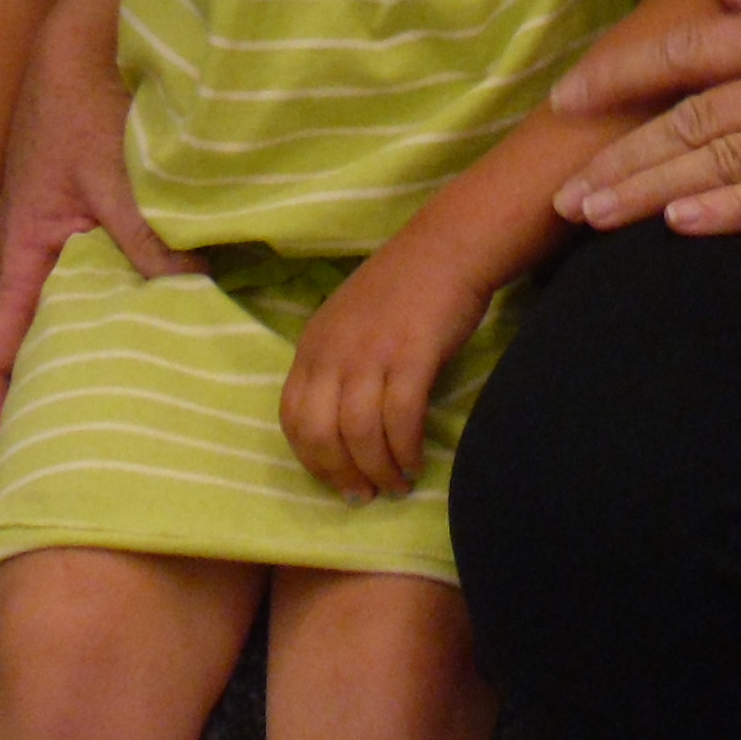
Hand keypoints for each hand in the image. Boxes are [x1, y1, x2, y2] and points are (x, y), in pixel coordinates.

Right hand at [0, 0, 194, 462]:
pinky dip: (72, 329)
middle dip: (15, 411)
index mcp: (17, 253)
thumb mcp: (122, 173)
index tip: (6, 466)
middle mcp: (14, 255)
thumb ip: (151, 236)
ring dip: (44, 372)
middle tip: (49, 466)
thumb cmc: (91, 105)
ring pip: (27, 325)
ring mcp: (32, 240)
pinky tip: (113, 349)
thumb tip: (187, 295)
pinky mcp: (58, 223)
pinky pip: (53, 293)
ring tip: (81, 427)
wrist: (80, 44)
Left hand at [279, 235, 491, 499]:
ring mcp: (371, 353)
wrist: (448, 245)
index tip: (337, 480)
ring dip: (378, 469)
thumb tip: (339, 427)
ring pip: (360, 433)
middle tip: (366, 494)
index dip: (312, 460)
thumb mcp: (348, 323)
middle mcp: (333, 351)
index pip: (292, 418)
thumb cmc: (404, 287)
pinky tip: (417, 461)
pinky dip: (406, 449)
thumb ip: (336, 366)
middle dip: (341, 474)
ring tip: (397, 484)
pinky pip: (401, 419)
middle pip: (320, 433)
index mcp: (313, 345)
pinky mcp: (411, 355)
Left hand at [549, 0, 740, 236]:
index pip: (689, 47)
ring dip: (653, 191)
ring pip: (730, 161)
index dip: (621, 73)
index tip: (566, 98)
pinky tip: (684, 226)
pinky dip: (736, 211)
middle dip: (618, 156)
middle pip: (693, 118)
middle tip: (557, 195)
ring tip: (594, 217)